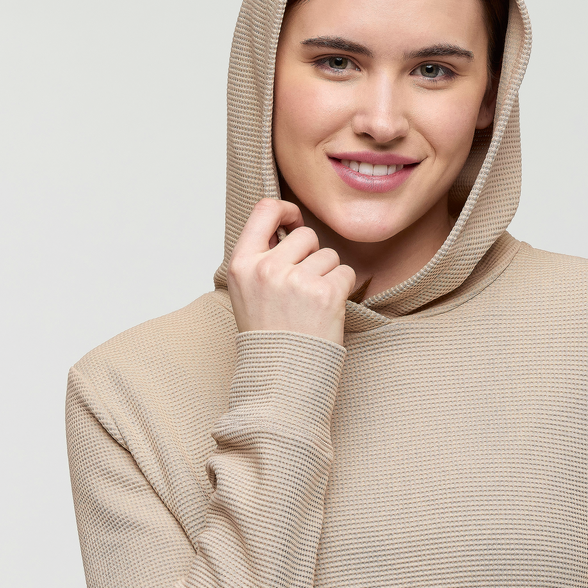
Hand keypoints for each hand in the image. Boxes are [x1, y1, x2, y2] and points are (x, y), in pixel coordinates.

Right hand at [227, 199, 356, 344]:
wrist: (280, 377)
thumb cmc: (267, 336)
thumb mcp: (247, 291)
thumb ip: (261, 258)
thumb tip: (286, 227)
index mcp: (241, 264)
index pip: (264, 209)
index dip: (286, 210)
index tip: (295, 222)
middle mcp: (266, 268)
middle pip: (306, 236)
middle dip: (312, 256)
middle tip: (304, 286)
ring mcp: (296, 280)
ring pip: (329, 255)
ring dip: (328, 276)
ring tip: (312, 304)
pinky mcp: (325, 294)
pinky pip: (346, 273)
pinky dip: (342, 289)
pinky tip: (327, 310)